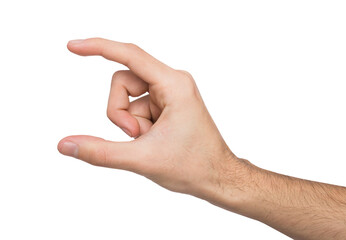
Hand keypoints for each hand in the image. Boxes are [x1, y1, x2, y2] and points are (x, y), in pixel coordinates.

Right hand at [58, 38, 239, 197]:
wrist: (217, 177)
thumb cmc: (192, 166)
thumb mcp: (141, 159)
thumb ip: (100, 152)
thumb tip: (65, 144)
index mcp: (174, 84)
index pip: (129, 56)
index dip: (98, 48)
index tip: (73, 47)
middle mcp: (173, 81)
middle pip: (123, 82)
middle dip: (119, 113)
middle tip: (136, 136)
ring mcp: (170, 92)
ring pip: (127, 96)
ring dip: (129, 122)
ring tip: (149, 141)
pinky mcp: (167, 103)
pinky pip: (137, 107)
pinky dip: (138, 125)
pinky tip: (154, 140)